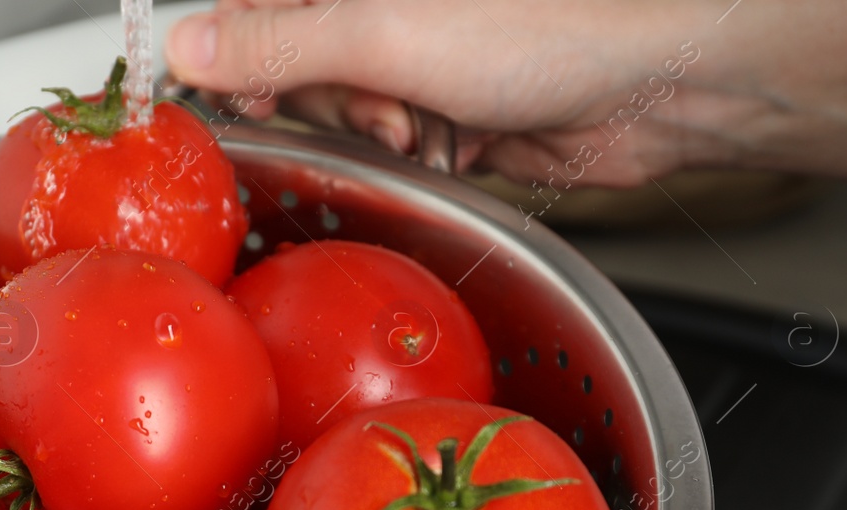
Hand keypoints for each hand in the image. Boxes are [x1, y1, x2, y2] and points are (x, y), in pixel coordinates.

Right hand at [164, 0, 846, 187]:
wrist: (659, 83)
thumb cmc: (555, 28)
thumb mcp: (388, 32)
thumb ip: (281, 44)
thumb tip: (188, 47)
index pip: (249, 16)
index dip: (238, 62)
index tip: (244, 97)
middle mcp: (379, 14)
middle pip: (289, 72)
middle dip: (327, 103)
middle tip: (383, 105)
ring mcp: (414, 59)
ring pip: (339, 119)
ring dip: (375, 137)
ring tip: (428, 123)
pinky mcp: (446, 110)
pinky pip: (390, 149)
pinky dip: (412, 158)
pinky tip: (449, 145)